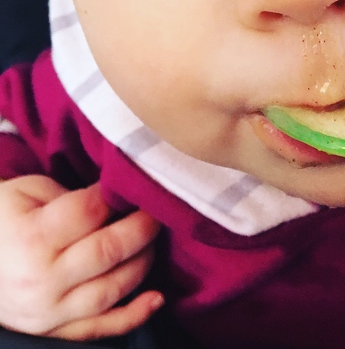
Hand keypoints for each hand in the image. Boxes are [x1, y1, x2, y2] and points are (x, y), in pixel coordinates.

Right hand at [0, 175, 162, 340]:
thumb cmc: (2, 221)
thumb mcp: (26, 193)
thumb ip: (71, 195)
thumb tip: (115, 198)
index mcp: (32, 238)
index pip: (91, 211)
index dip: (117, 194)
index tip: (132, 184)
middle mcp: (42, 280)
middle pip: (109, 250)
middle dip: (143, 226)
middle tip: (157, 209)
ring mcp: (49, 312)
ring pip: (112, 289)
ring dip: (143, 262)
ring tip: (153, 240)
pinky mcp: (54, 332)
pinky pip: (100, 328)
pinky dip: (134, 316)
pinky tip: (156, 298)